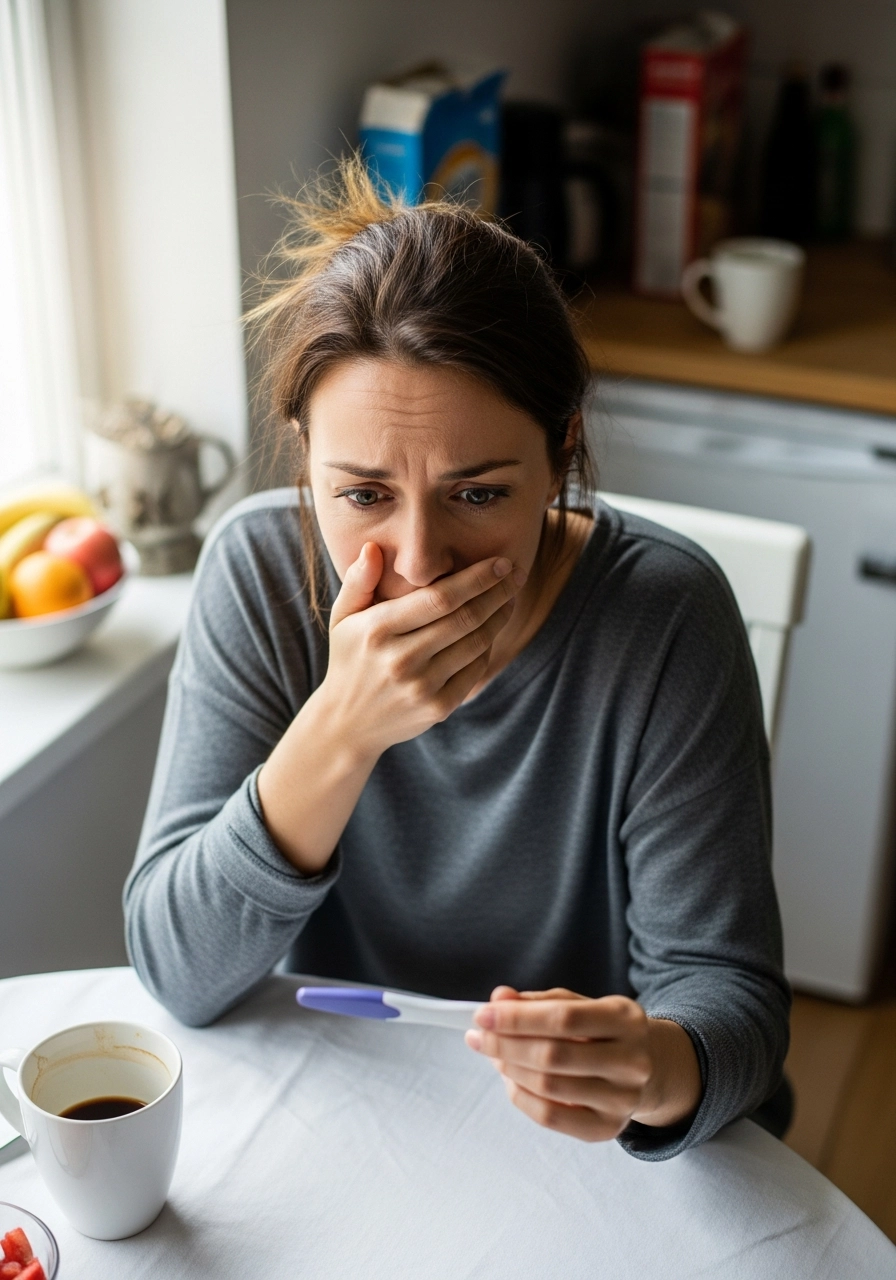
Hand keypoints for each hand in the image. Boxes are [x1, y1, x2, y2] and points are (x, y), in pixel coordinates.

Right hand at [319, 542, 525, 760]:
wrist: (348, 724)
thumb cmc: (350, 659)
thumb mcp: (342, 618)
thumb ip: (358, 581)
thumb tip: (373, 547)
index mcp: (377, 630)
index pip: (439, 598)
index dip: (477, 578)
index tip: (501, 563)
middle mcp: (400, 659)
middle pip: (465, 618)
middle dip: (498, 593)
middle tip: (517, 575)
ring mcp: (420, 687)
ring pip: (475, 644)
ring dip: (499, 618)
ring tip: (509, 599)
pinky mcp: (437, 708)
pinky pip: (475, 671)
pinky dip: (487, 647)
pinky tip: (491, 630)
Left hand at [465, 987, 702, 1142]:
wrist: (649, 1067)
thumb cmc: (603, 1030)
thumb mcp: (579, 1005)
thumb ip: (539, 1002)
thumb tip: (498, 999)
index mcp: (626, 1019)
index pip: (563, 1018)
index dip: (517, 1018)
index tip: (482, 1015)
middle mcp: (631, 1061)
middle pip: (552, 1056)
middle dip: (505, 1045)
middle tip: (477, 1037)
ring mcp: (622, 1100)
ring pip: (548, 1087)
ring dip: (509, 1068)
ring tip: (493, 1055)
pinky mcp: (607, 1129)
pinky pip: (550, 1117)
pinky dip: (520, 1096)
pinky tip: (510, 1079)